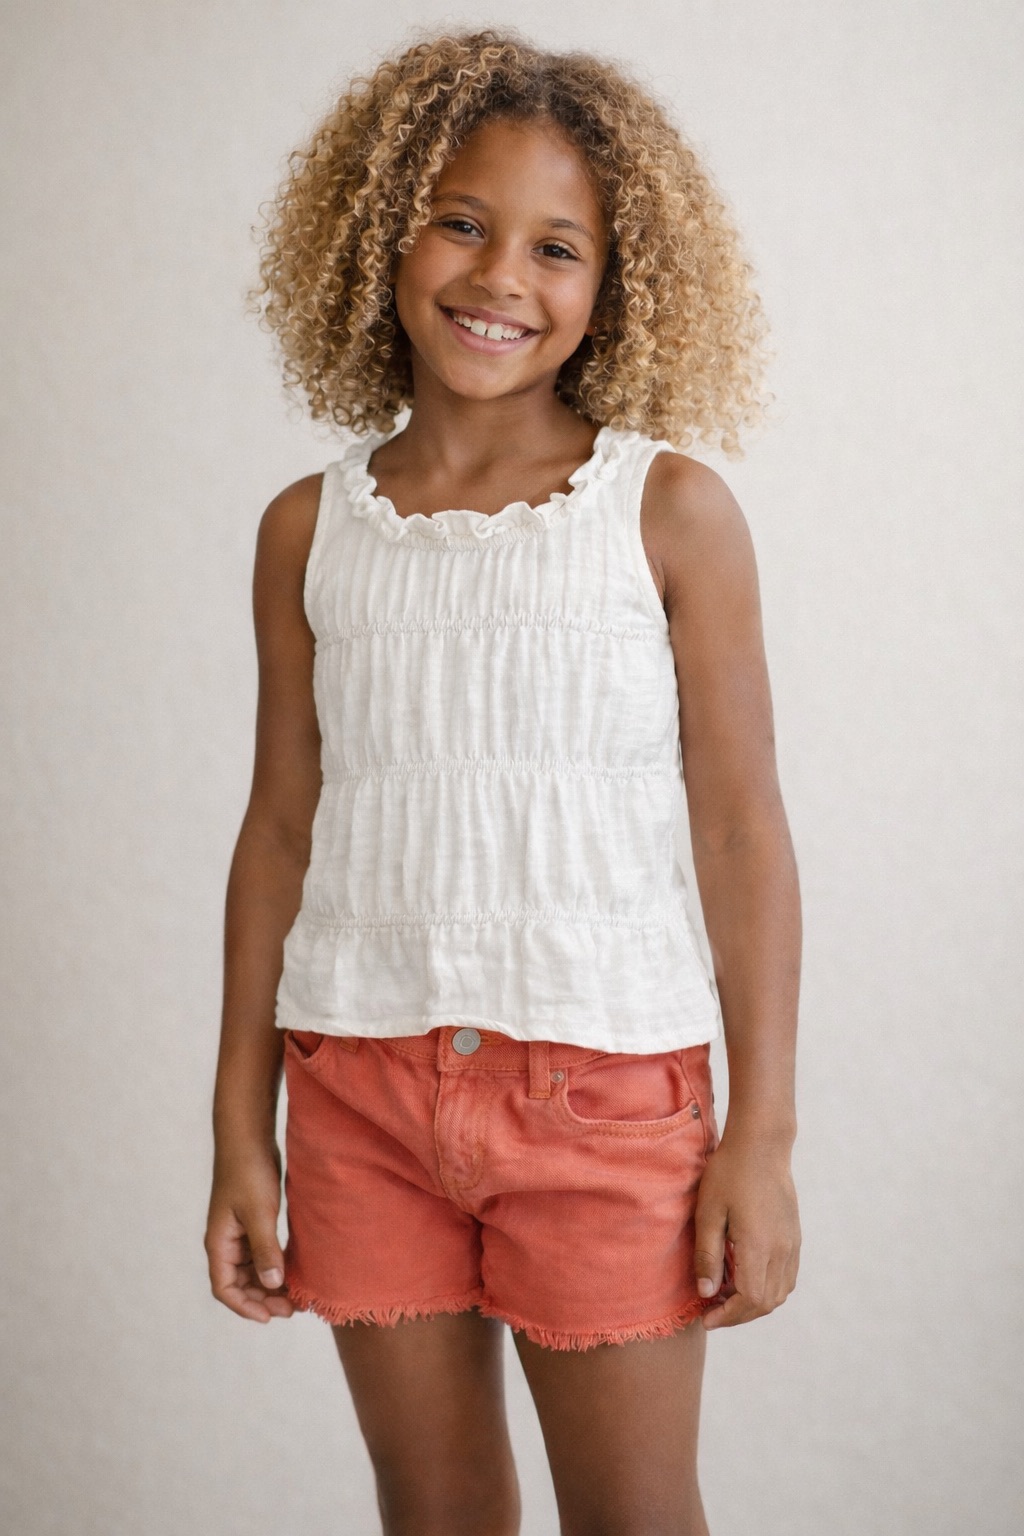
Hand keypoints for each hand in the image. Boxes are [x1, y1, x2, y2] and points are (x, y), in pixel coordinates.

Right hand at [205, 1138, 295, 1322]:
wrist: (249, 1136)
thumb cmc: (248, 1171)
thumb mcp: (259, 1212)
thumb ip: (265, 1249)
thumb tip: (272, 1284)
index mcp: (219, 1243)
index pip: (224, 1288)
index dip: (245, 1307)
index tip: (270, 1317)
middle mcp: (226, 1242)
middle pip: (239, 1284)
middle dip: (263, 1299)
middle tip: (292, 1308)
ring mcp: (239, 1232)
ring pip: (252, 1271)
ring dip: (270, 1285)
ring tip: (297, 1295)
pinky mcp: (253, 1221)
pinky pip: (262, 1253)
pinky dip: (275, 1265)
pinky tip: (295, 1270)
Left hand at [693, 1128, 799, 1328]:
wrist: (762, 1145)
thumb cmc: (729, 1173)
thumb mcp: (708, 1212)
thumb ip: (708, 1255)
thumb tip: (707, 1293)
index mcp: (759, 1245)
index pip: (750, 1299)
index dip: (728, 1315)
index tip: (706, 1317)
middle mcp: (781, 1249)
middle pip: (766, 1302)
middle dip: (738, 1314)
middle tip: (711, 1310)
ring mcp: (792, 1244)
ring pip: (780, 1293)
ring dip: (754, 1303)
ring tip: (726, 1296)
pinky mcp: (795, 1237)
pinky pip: (786, 1277)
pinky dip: (768, 1289)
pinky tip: (746, 1279)